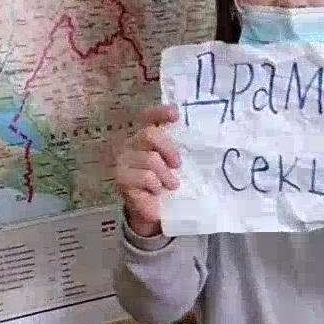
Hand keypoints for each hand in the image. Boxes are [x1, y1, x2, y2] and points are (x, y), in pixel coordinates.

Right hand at [116, 105, 180, 235]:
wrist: (154, 211)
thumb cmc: (167, 183)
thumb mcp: (175, 165)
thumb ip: (181, 150)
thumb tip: (202, 140)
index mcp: (146, 137)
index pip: (149, 116)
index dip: (161, 112)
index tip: (176, 114)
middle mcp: (132, 144)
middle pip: (149, 134)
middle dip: (168, 149)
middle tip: (178, 164)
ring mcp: (124, 160)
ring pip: (150, 159)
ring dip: (166, 174)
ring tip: (172, 185)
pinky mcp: (122, 178)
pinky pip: (146, 177)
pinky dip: (157, 185)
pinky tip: (157, 191)